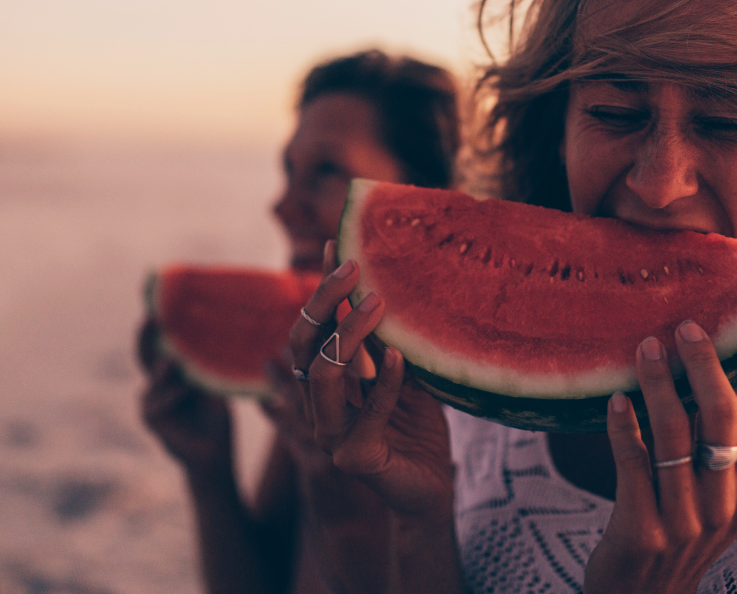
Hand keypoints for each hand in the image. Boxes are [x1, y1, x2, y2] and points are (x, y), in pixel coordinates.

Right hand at [138, 319, 233, 472]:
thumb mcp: (216, 383)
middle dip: (147, 332)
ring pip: (154, 374)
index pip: (160, 338)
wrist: (213, 454)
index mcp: (170, 367)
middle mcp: (155, 379)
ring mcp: (149, 397)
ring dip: (166, 365)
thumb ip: (209, 362)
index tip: (154, 292)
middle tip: (153, 315)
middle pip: (145, 350)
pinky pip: (159, 399)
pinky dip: (173, 391)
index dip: (156, 316)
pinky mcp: (150, 416)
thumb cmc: (216, 415)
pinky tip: (186, 385)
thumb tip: (224, 329)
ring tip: (176, 357)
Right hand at [287, 241, 453, 517]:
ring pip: (324, 375)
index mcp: (327, 384)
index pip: (313, 328)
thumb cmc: (417, 431)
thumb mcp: (403, 375)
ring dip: (350, 334)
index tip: (336, 245)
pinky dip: (386, 383)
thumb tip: (382, 287)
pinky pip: (368, 414)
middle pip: (305, 343)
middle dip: (326, 300)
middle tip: (356, 265)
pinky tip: (401, 359)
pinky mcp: (355, 459)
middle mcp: (320, 406)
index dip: (322, 289)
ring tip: (380, 303)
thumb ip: (385, 343)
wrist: (431, 489)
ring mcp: (331, 434)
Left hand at [584, 318, 736, 593]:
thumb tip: (717, 375)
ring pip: (675, 435)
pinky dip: (624, 427)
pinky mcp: (642, 530)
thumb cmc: (677, 535)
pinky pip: (633, 465)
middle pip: (723, 418)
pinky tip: (616, 400)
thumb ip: (719, 450)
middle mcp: (724, 506)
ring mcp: (684, 521)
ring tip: (645, 347)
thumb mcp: (713, 499)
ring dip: (659, 384)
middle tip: (686, 326)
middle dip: (706, 365)